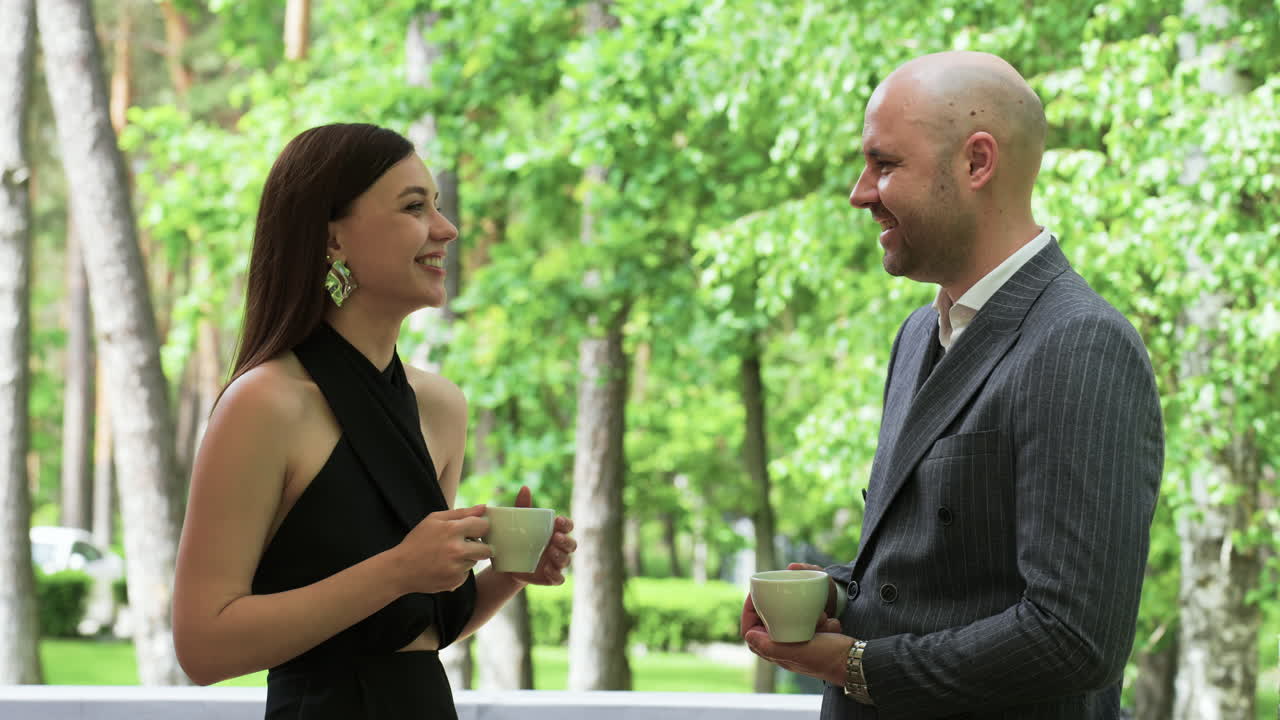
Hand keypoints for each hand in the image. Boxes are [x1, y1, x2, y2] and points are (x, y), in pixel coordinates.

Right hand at [396, 504, 492, 593]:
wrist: (400, 569)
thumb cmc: (418, 541)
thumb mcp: (434, 520)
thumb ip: (462, 512)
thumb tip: (484, 508)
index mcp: (452, 530)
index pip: (484, 526)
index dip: (480, 528)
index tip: (474, 530)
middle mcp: (457, 550)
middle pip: (487, 549)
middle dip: (479, 546)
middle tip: (465, 545)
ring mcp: (456, 568)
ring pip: (475, 561)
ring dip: (467, 558)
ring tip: (447, 556)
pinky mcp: (455, 581)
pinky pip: (466, 573)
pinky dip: (459, 570)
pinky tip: (444, 567)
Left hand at [503, 486, 575, 586]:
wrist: (507, 563)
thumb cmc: (517, 538)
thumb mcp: (518, 522)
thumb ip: (523, 506)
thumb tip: (525, 487)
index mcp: (555, 532)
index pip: (568, 526)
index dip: (567, 523)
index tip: (558, 521)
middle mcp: (559, 547)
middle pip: (572, 544)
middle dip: (566, 541)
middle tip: (555, 538)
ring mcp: (556, 563)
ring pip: (567, 560)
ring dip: (561, 556)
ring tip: (551, 552)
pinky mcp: (551, 577)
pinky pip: (559, 578)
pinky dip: (556, 575)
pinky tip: (547, 570)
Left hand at [740, 561, 845, 683]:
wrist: (857, 662)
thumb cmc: (827, 658)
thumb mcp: (798, 650)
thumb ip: (771, 646)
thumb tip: (747, 635)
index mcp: (775, 652)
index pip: (750, 629)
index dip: (748, 611)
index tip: (755, 594)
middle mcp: (784, 648)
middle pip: (770, 620)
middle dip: (783, 609)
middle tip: (796, 603)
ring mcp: (799, 642)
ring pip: (792, 618)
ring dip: (807, 614)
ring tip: (822, 619)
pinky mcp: (814, 637)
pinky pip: (810, 621)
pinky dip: (820, 619)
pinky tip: (832, 624)